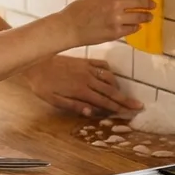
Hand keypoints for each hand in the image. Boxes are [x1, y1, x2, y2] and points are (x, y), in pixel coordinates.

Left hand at [25, 55, 142, 116]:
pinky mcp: (84, 61)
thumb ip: (73, 106)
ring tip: (124, 95)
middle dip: (125, 99)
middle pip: (110, 91)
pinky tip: (112, 77)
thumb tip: (90, 113)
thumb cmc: (42, 84)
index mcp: (81, 91)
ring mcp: (86, 68)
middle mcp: (87, 79)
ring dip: (119, 87)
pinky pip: (102, 65)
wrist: (36, 62)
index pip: (104, 102)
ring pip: (109, 78)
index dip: (118, 108)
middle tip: (138, 105)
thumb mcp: (53, 99)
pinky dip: (110, 72)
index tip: (131, 112)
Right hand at [58, 0, 154, 46]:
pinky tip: (137, 26)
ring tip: (149, 17)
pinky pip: (133, 28)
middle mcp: (116, 2)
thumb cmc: (79, 10)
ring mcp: (117, 18)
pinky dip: (137, 27)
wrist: (70, 26)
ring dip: (147, 16)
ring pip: (140, 16)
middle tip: (152, 5)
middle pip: (140, 1)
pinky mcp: (116, 32)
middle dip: (149, 3)